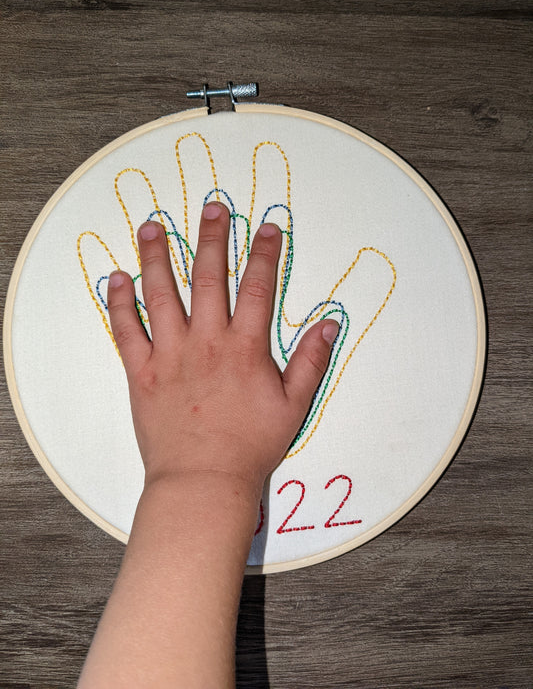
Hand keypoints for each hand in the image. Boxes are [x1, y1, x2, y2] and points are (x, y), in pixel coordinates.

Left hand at [107, 201, 338, 494]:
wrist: (203, 481)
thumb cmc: (250, 446)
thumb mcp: (294, 405)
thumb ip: (311, 360)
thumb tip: (328, 323)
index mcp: (245, 348)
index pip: (259, 288)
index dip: (265, 253)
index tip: (268, 227)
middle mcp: (206, 342)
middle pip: (210, 278)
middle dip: (213, 238)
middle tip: (213, 207)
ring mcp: (170, 354)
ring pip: (162, 294)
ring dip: (158, 256)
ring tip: (154, 226)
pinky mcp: (142, 373)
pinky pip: (126, 330)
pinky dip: (119, 302)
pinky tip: (116, 278)